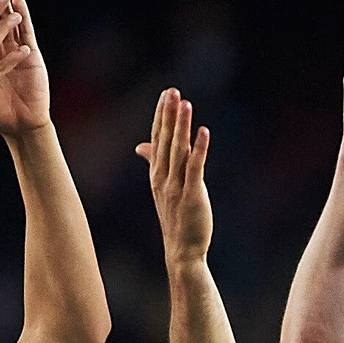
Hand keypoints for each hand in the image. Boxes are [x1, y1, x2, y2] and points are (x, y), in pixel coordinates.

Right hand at [137, 90, 213, 267]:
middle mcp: (163, 178)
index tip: (166, 94)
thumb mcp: (161, 188)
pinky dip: (199, 149)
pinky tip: (203, 131)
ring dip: (181, 126)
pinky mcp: (192, 196)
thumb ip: (154, 163)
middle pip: (165, 141)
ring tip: (184, 103)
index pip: (157, 139)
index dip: (161, 116)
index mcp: (156, 175)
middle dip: (168, 115)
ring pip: (178, 151)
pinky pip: (195, 168)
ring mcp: (176, 187)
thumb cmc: (175, 219)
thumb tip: (140, 146)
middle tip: (172, 91)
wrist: (181, 252)